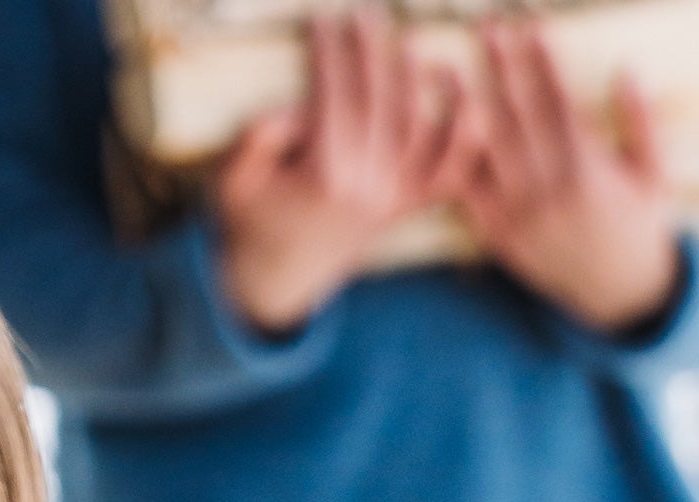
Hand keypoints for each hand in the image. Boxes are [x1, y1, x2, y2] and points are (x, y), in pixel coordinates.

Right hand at [213, 13, 472, 334]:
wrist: (279, 279)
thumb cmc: (252, 220)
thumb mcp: (234, 181)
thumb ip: (256, 141)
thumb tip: (294, 109)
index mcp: (325, 177)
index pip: (334, 97)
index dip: (330, 53)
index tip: (322, 20)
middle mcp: (368, 187)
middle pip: (379, 101)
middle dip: (371, 50)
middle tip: (365, 13)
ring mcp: (394, 198)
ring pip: (419, 125)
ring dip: (418, 78)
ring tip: (409, 38)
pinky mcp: (408, 205)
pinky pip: (449, 168)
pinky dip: (464, 131)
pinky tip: (462, 89)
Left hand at [454, 23, 681, 331]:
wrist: (616, 295)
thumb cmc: (643, 227)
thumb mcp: (656, 174)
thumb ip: (641, 123)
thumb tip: (626, 72)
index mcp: (588, 171)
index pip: (558, 102)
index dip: (541, 60)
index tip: (529, 25)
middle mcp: (547, 190)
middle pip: (517, 116)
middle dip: (500, 67)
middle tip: (485, 27)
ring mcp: (517, 215)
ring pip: (486, 150)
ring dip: (467, 104)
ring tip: (449, 65)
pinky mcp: (498, 236)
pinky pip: (469, 192)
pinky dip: (454, 159)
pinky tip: (440, 126)